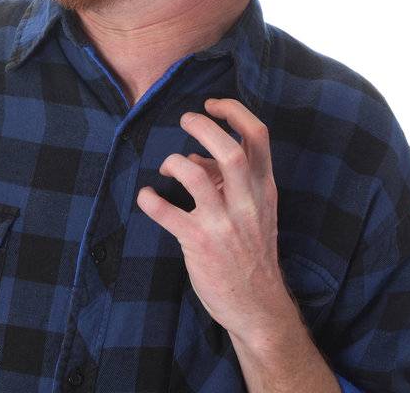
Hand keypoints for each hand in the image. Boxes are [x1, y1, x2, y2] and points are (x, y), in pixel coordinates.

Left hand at [136, 97, 298, 345]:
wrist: (259, 306)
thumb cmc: (251, 252)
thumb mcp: (254, 212)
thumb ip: (229, 181)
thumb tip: (194, 155)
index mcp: (263, 190)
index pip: (259, 138)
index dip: (235, 112)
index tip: (213, 104)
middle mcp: (247, 203)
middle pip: (229, 151)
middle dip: (202, 126)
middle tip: (185, 120)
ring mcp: (223, 224)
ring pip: (195, 175)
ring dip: (173, 162)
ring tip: (167, 167)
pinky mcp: (199, 243)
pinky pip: (165, 212)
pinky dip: (149, 199)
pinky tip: (146, 197)